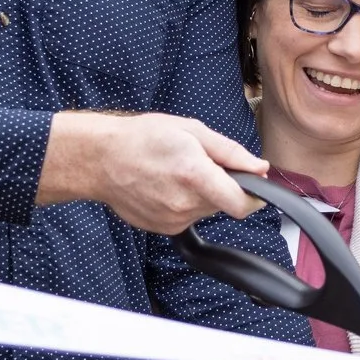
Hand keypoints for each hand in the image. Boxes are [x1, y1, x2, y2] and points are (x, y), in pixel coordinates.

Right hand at [39, 112, 265, 233]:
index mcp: (195, 175)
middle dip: (222, 185)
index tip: (256, 186)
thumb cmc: (142, 139)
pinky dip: (185, 203)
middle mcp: (184, 204)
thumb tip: (259, 168)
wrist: (100, 159)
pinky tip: (165, 186)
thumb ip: (230, 153)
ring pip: (206, 210)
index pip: (242, 204)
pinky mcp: (163, 229)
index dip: (255, 196)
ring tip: (177, 172)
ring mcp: (172, 220)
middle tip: (199, 163)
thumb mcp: (191, 130)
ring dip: (202, 194)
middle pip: (224, 204)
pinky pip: (187, 217)